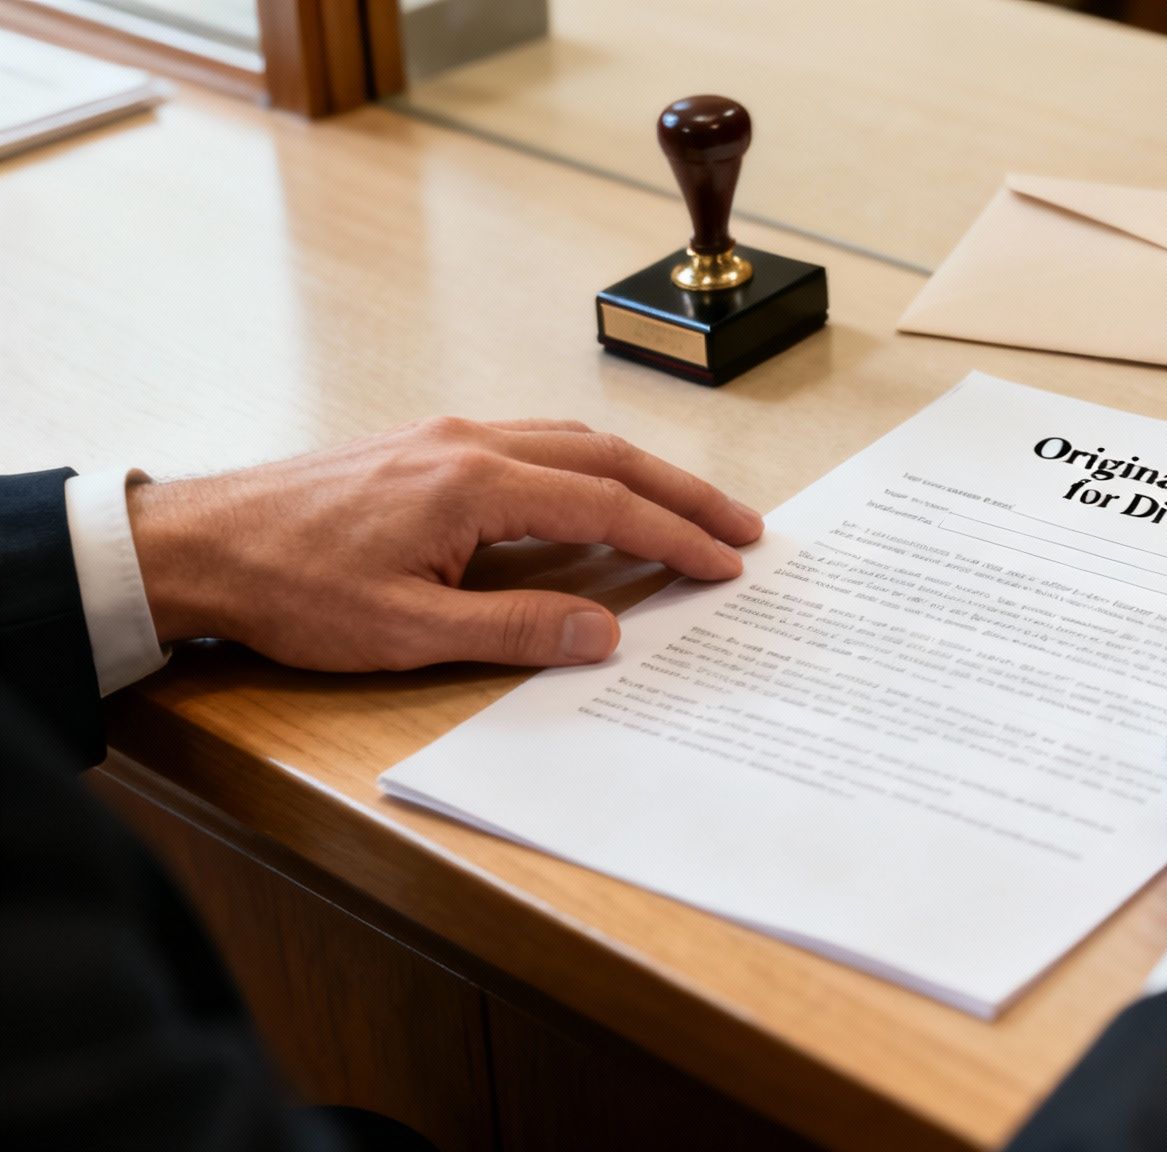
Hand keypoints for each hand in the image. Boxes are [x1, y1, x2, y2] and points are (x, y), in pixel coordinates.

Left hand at [128, 417, 762, 670]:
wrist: (197, 543)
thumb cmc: (290, 587)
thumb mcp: (407, 630)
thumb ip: (517, 627)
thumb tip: (605, 629)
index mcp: (476, 484)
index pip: (608, 506)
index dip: (677, 538)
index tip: (727, 564)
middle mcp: (471, 443)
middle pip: (608, 458)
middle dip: (684, 493)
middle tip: (743, 527)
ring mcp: (447, 436)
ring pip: (574, 440)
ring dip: (640, 475)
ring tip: (688, 511)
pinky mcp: (427, 445)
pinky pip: (534, 441)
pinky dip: (589, 466)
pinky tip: (597, 494)